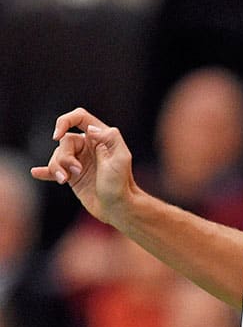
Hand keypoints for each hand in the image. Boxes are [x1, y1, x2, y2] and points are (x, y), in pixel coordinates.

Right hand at [31, 108, 137, 227]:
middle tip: (76, 171)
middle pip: (64, 141)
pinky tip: (36, 173)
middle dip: (64, 156)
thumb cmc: (121, 184)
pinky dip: (45, 171)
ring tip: (64, 180)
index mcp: (100, 138)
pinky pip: (53, 170)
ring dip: (56, 167)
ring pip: (57, 156)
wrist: (118, 208)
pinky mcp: (72, 176)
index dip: (64, 122)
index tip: (57, 136)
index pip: (79, 117)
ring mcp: (79, 161)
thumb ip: (110, 138)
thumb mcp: (121, 158)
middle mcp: (89, 147)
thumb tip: (90, 129)